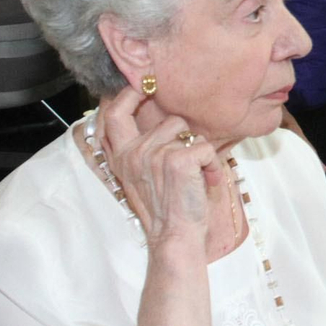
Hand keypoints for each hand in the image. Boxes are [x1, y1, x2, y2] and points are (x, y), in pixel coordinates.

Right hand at [100, 86, 227, 247]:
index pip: (112, 114)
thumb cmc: (164, 208)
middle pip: (159, 118)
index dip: (126, 95)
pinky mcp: (178, 161)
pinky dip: (212, 164)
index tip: (142, 87)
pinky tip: (206, 180)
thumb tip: (150, 121)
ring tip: (193, 175)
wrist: (174, 238)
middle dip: (169, 122)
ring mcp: (155, 155)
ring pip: (186, 131)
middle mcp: (133, 153)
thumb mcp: (139, 177)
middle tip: (176, 140)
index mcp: (121, 157)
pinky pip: (205, 148)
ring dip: (196, 150)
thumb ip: (139, 150)